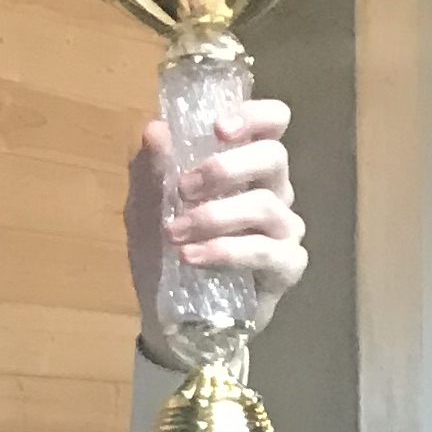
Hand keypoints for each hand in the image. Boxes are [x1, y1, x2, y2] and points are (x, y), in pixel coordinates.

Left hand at [125, 95, 302, 345]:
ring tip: (175, 234)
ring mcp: (284, 229)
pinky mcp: (286, 266)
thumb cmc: (165, 252)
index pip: (273, 123)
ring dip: (213, 216)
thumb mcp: (144, 210)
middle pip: (274, 157)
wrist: (169, 315)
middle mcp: (274, 191)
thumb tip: (155, 128)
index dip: (255, 117)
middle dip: (224, 168)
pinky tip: (193, 258)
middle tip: (184, 188)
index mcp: (246, 167)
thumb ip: (149, 172)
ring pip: (266, 205)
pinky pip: (264, 251)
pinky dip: (224, 251)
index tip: (218, 129)